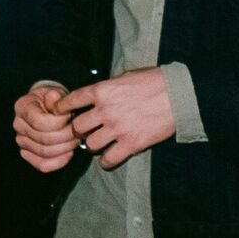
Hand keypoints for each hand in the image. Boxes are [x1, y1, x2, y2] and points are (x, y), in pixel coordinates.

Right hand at [13, 84, 77, 172]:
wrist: (48, 108)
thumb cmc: (53, 100)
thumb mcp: (56, 92)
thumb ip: (55, 96)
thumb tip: (54, 96)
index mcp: (22, 107)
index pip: (40, 122)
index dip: (60, 122)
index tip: (71, 115)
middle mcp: (18, 125)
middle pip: (44, 139)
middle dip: (66, 136)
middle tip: (79, 130)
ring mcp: (21, 141)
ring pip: (45, 153)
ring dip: (65, 148)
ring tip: (76, 139)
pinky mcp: (28, 154)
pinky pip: (43, 165)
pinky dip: (59, 161)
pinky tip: (69, 153)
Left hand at [57, 68, 175, 169]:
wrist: (179, 95)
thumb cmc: (154, 81)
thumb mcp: (126, 76)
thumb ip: (108, 86)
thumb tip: (97, 94)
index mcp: (102, 90)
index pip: (72, 100)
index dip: (62, 108)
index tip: (60, 113)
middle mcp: (105, 110)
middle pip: (77, 127)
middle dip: (79, 130)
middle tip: (85, 132)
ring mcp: (117, 128)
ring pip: (90, 145)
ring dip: (92, 146)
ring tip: (99, 144)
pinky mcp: (131, 143)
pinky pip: (108, 159)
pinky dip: (106, 161)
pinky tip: (108, 158)